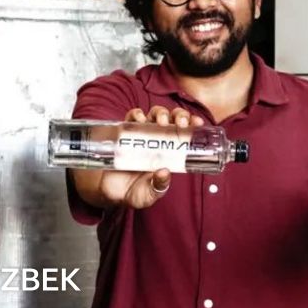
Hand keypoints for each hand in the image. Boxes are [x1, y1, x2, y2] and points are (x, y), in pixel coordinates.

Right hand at [87, 106, 204, 209]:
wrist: (109, 193)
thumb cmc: (133, 193)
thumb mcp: (149, 194)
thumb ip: (157, 186)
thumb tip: (164, 172)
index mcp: (169, 152)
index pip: (185, 133)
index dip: (192, 124)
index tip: (198, 123)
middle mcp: (157, 140)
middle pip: (173, 119)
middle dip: (180, 115)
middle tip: (181, 123)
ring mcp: (141, 135)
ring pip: (155, 114)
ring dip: (161, 113)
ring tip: (161, 122)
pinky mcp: (124, 133)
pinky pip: (132, 118)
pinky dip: (136, 114)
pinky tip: (139, 119)